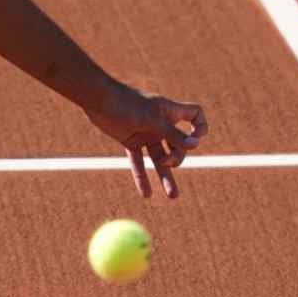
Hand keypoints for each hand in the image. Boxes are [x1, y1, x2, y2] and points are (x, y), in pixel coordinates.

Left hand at [86, 83, 208, 198]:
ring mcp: (146, 133)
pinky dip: (142, 177)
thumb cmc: (126, 103)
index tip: (194, 140)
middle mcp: (161, 123)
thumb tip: (195, 145)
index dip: (200, 128)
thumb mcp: (152, 121)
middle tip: (167, 162)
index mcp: (170, 111)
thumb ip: (172, 134)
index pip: (195, 115)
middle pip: (179, 145)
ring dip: (165, 176)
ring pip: (160, 157)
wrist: (97, 99)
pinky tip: (146, 194)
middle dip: (176, 157)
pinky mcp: (131, 141)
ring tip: (173, 197)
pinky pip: (139, 162)